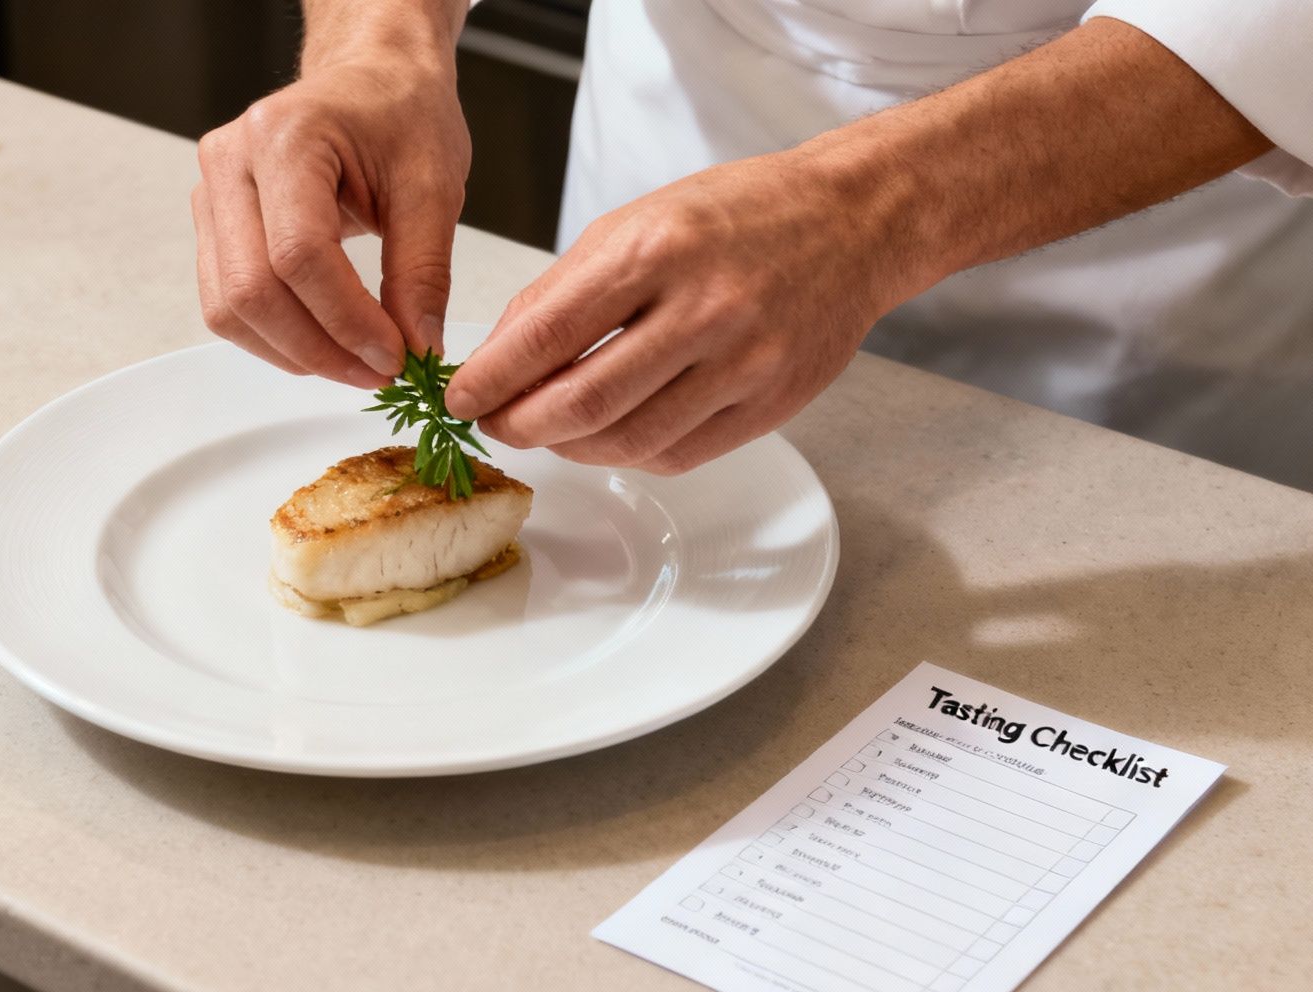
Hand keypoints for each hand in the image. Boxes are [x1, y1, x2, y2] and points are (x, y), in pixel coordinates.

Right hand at [192, 47, 468, 388]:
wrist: (372, 79)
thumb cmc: (401, 113)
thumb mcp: (434, 185)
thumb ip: (424, 271)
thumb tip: (417, 348)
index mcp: (285, 135)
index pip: (298, 254)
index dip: (346, 319)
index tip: (396, 354)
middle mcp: (231, 161)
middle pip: (252, 289)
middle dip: (318, 349)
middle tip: (379, 372)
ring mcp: (212, 192)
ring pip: (228, 307)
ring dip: (293, 353)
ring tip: (357, 363)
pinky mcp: (213, 224)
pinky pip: (226, 302)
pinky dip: (275, 338)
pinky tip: (326, 343)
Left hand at [445, 148, 927, 473]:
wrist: (851, 222)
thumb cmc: (735, 216)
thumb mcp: (635, 222)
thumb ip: (563, 291)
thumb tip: (497, 359)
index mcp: (656, 249)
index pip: (549, 333)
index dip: (493, 378)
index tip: (461, 397)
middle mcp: (703, 308)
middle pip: (584, 402)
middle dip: (522, 425)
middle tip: (497, 423)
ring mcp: (744, 363)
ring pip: (629, 441)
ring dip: (571, 447)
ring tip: (549, 429)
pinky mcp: (771, 405)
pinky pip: (677, 454)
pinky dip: (627, 453)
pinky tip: (609, 435)